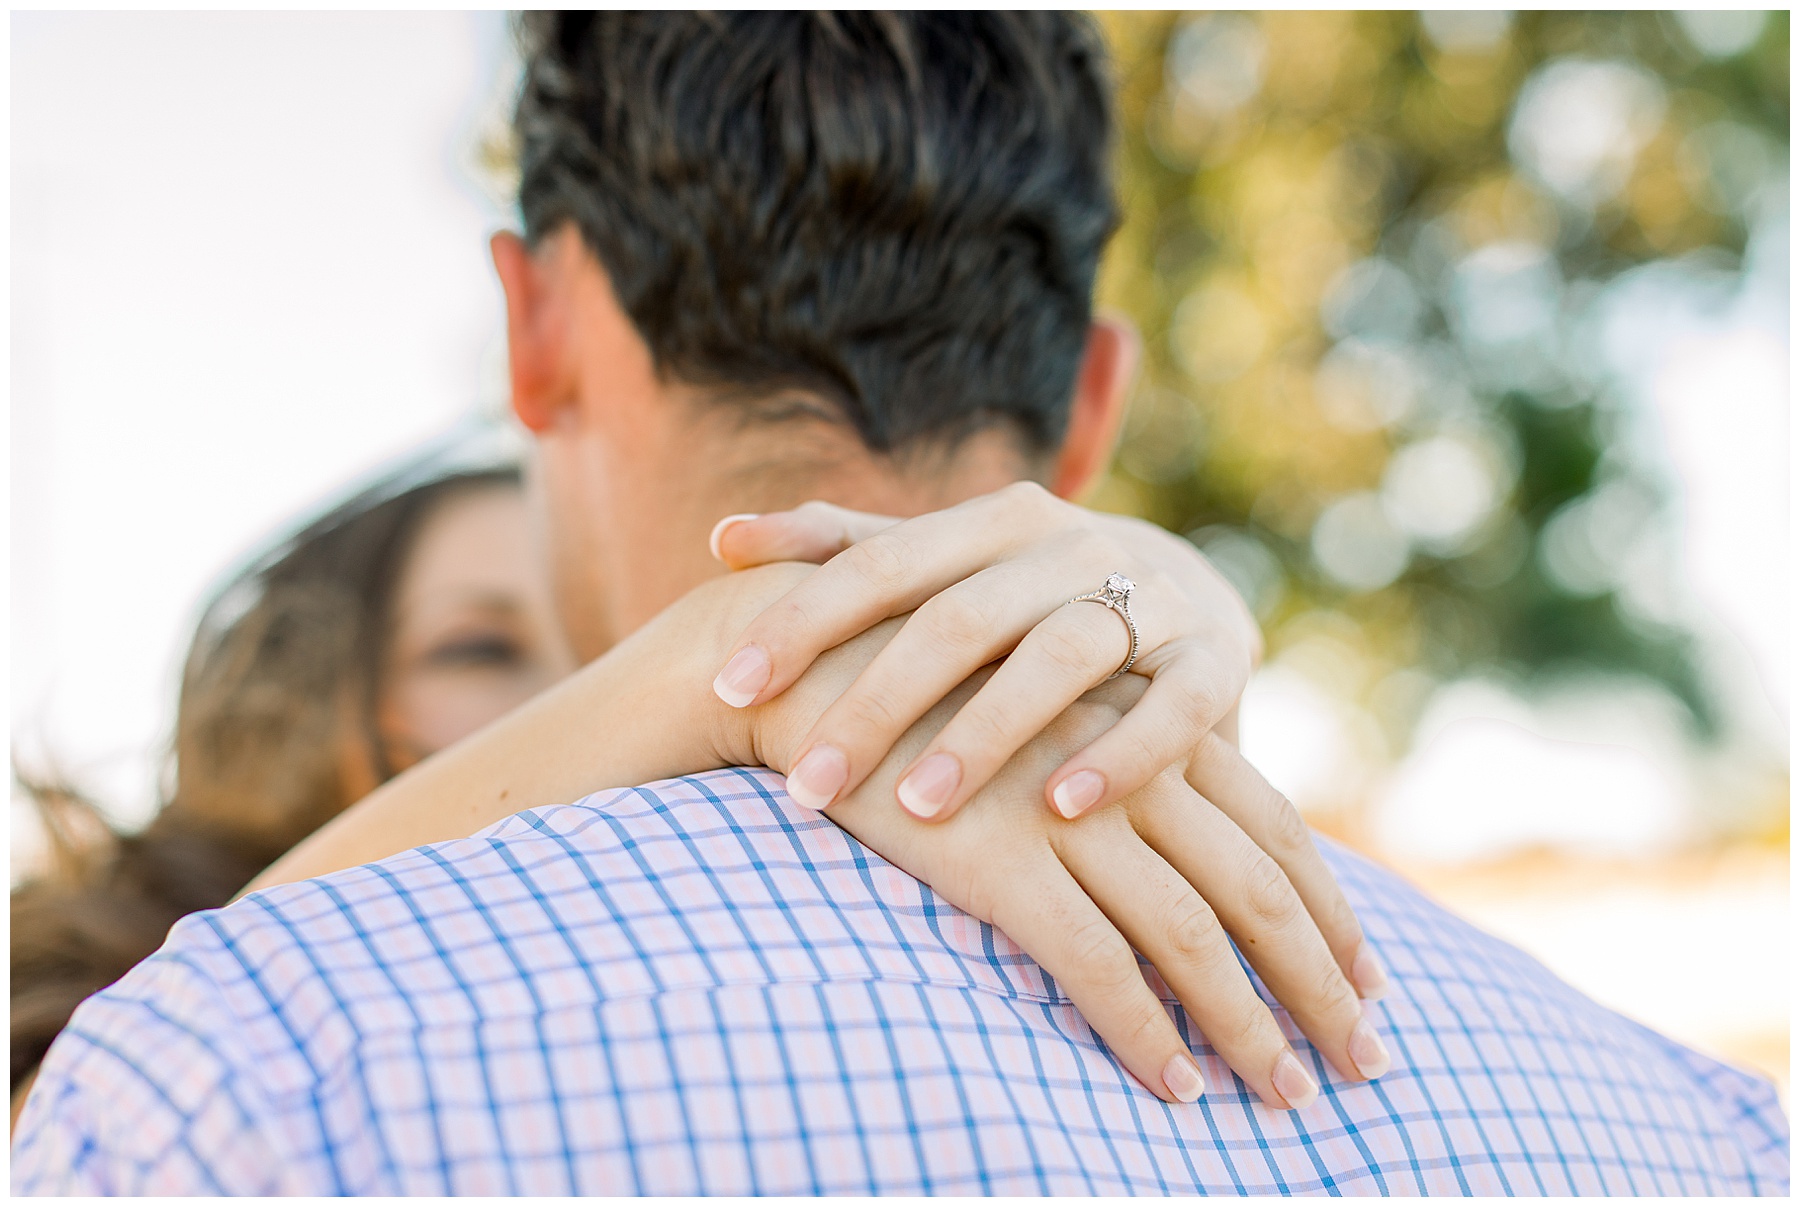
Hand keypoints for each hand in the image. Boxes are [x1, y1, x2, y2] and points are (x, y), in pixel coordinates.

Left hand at [709, 482, 1262, 822]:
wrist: (1189, 595)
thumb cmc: (1026, 596)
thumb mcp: (943, 565)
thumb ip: (841, 548)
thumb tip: (721, 538)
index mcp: (990, 522)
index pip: (879, 563)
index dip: (802, 622)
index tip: (727, 691)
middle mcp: (1069, 546)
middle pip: (959, 617)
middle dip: (876, 702)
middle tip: (806, 787)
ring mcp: (1149, 598)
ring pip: (1062, 654)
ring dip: (988, 731)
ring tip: (919, 807)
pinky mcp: (1216, 658)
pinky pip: (1174, 707)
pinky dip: (1123, 755)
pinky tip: (1061, 809)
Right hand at [726, 622, 1391, 1108]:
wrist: (805, 666)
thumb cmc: (920, 700)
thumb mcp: (1038, 713)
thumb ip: (1110, 760)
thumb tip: (1165, 842)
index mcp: (1146, 722)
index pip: (1274, 828)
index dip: (1330, 910)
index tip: (1368, 980)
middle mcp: (1126, 762)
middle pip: (1261, 888)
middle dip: (1322, 983)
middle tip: (1367, 1060)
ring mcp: (1066, 811)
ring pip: (1196, 937)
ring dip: (1253, 1028)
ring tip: (1285, 1095)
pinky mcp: (1000, 860)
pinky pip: (1098, 964)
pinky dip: (1144, 1033)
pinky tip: (1175, 1089)